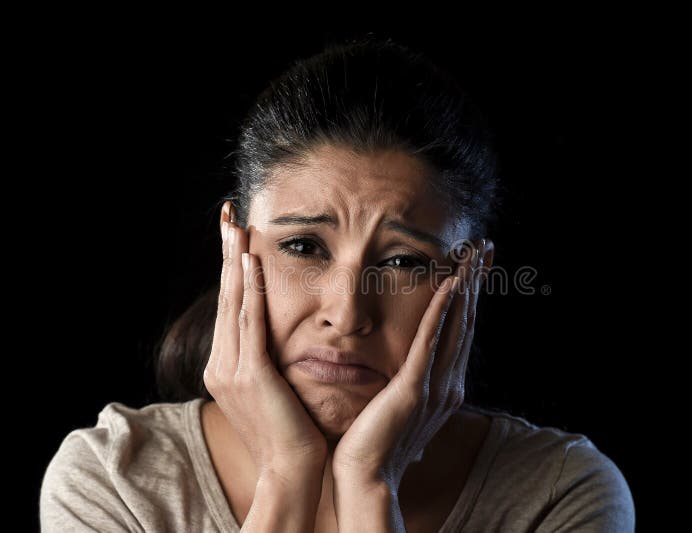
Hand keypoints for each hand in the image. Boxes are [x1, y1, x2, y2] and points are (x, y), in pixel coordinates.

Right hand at [203, 203, 327, 483]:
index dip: (231, 268)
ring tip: (236, 225)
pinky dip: (249, 290)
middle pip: (224, 295)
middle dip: (226, 252)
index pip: (229, 305)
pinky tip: (251, 262)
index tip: (235, 235)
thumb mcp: (273, 388)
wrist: (292, 470)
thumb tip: (276, 333)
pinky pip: (250, 323)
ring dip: (235, 260)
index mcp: (225, 367)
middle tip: (228, 214)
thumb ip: (267, 358)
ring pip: (233, 302)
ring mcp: (232, 369)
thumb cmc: (292, 430)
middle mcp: (220, 364)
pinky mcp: (252, 375)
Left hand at [331, 239, 484, 491]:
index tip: (474, 265)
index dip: (471, 295)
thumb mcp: (401, 406)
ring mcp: (435, 385)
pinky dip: (442, 310)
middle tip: (484, 245)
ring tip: (473, 252)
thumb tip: (411, 375)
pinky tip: (449, 283)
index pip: (462, 330)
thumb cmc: (376, 442)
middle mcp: (448, 382)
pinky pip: (431, 341)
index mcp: (445, 385)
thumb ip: (412, 385)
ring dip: (466, 284)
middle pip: (467, 320)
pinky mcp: (414, 388)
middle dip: (476, 280)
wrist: (366, 476)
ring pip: (456, 324)